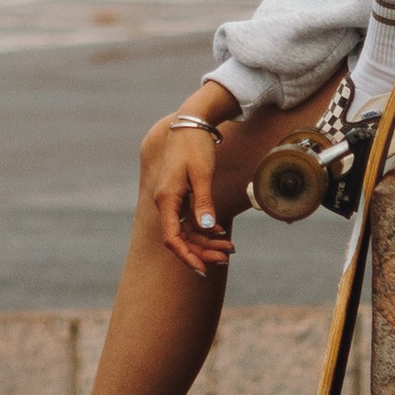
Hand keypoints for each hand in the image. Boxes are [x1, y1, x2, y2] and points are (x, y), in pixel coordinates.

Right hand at [138, 110, 233, 278]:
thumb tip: (207, 229)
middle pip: (181, 238)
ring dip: (206, 242)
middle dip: (203, 251)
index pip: (172, 238)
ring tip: (229, 249)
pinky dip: (205, 229)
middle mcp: (165, 203)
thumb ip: (203, 202)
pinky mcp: (180, 197)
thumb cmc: (195, 146)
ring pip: (187, 231)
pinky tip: (221, 233)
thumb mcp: (202, 173)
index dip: (186, 256)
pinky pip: (190, 221)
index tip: (203, 270)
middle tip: (227, 258)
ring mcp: (172, 201)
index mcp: (166, 198)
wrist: (191, 124)